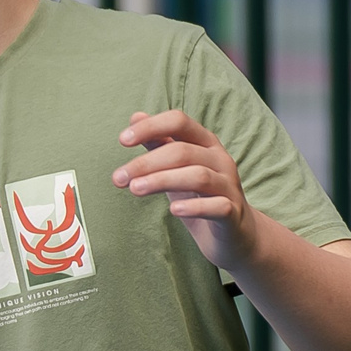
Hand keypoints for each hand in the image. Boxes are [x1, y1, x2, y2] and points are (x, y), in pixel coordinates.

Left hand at [111, 110, 260, 270]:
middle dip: (146, 163)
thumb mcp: (176, 167)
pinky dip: (194, 207)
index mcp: (206, 142)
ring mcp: (228, 186)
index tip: (122, 140)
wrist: (232, 233)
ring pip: (198, 176)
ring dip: (162, 181)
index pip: (179, 122)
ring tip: (134, 189)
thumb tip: (135, 117)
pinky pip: (217, 206)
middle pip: (182, 152)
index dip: (151, 126)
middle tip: (118, 178)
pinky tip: (173, 210)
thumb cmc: (199, 195)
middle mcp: (220, 159)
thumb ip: (158, 143)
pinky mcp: (232, 213)